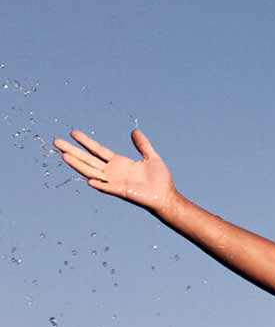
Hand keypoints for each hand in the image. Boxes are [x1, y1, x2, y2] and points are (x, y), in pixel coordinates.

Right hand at [53, 129, 178, 212]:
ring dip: (78, 165)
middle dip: (72, 150)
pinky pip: (107, 188)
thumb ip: (142, 145)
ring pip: (92, 172)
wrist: (166, 195)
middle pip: (88, 159)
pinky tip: (89, 180)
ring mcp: (115, 182)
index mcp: (119, 163)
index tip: (73, 132)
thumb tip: (135, 131)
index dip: (86, 141)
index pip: (97, 150)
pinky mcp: (122, 191)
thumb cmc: (159, 179)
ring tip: (64, 156)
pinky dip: (99, 184)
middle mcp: (113, 172)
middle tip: (56, 141)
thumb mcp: (151, 157)